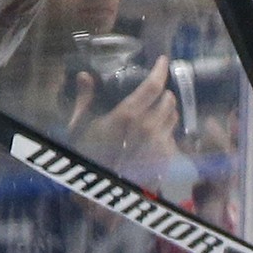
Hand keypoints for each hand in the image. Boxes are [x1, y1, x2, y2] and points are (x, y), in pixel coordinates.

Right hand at [69, 54, 180, 185]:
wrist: (99, 192)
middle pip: (168, 100)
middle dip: (163, 93)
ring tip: (156, 110)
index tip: (163, 59)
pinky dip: (166, 129)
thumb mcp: (78, 126)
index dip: (160, 70)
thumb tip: (84, 75)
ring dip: (167, 110)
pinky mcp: (164, 158)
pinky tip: (154, 132)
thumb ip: (84, 99)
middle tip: (155, 92)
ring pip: (173, 116)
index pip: (153, 86)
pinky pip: (172, 135)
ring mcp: (158, 144)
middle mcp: (148, 128)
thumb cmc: (85, 157)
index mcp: (127, 116)